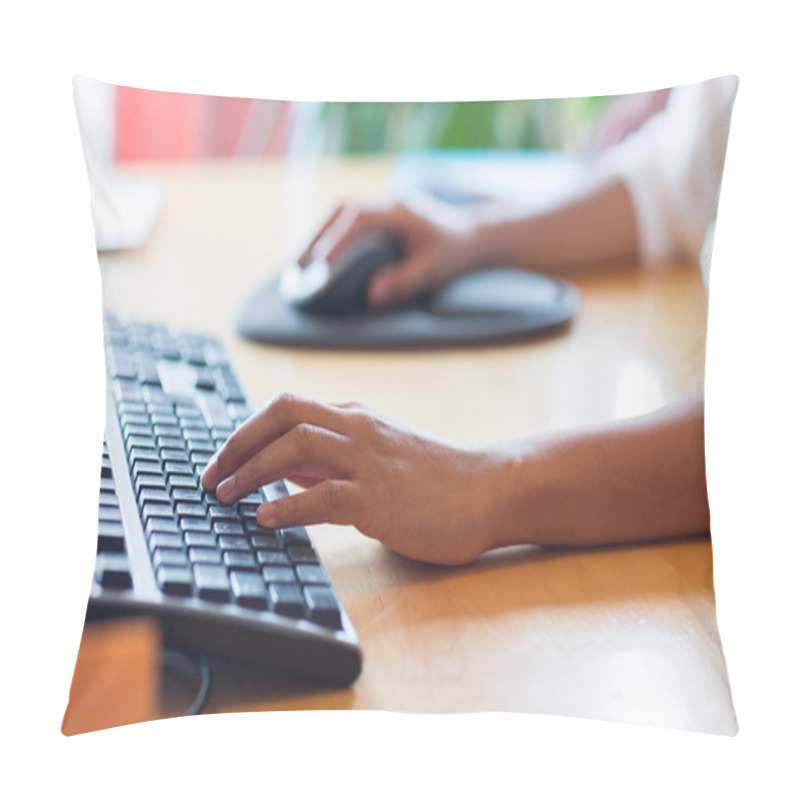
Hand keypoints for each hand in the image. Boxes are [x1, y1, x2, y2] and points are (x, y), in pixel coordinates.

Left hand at [201, 392, 500, 564]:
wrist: (488, 490)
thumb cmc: (433, 478)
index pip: (286, 408)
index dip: (245, 431)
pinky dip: (289, 505)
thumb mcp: (378, 454)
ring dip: (253, 470)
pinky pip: (326, 496)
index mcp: (355, 417)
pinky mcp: (382, 500)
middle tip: (211, 478)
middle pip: (283, 417)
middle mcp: (358, 430)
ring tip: (227, 496)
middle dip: (238, 445)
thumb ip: (331, 458)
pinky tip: (266, 518)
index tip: (221, 460)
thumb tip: (281, 470)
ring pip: (298, 447)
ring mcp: (370, 462)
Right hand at [298, 198, 477, 309]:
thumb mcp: (434, 269)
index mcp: (400, 211)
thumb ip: (405, 281)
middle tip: (294, 264)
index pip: (359, 219)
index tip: (319, 263)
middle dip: (314, 236)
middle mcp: (387, 204)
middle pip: (340, 210)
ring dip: (316, 236)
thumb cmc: (454, 252)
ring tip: (296, 263)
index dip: (336, 239)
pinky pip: (346, 222)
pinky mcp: (379, 218)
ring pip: (339, 214)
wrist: (473, 235)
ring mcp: (381, 208)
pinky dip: (328, 237)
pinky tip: (315, 259)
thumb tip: (373, 296)